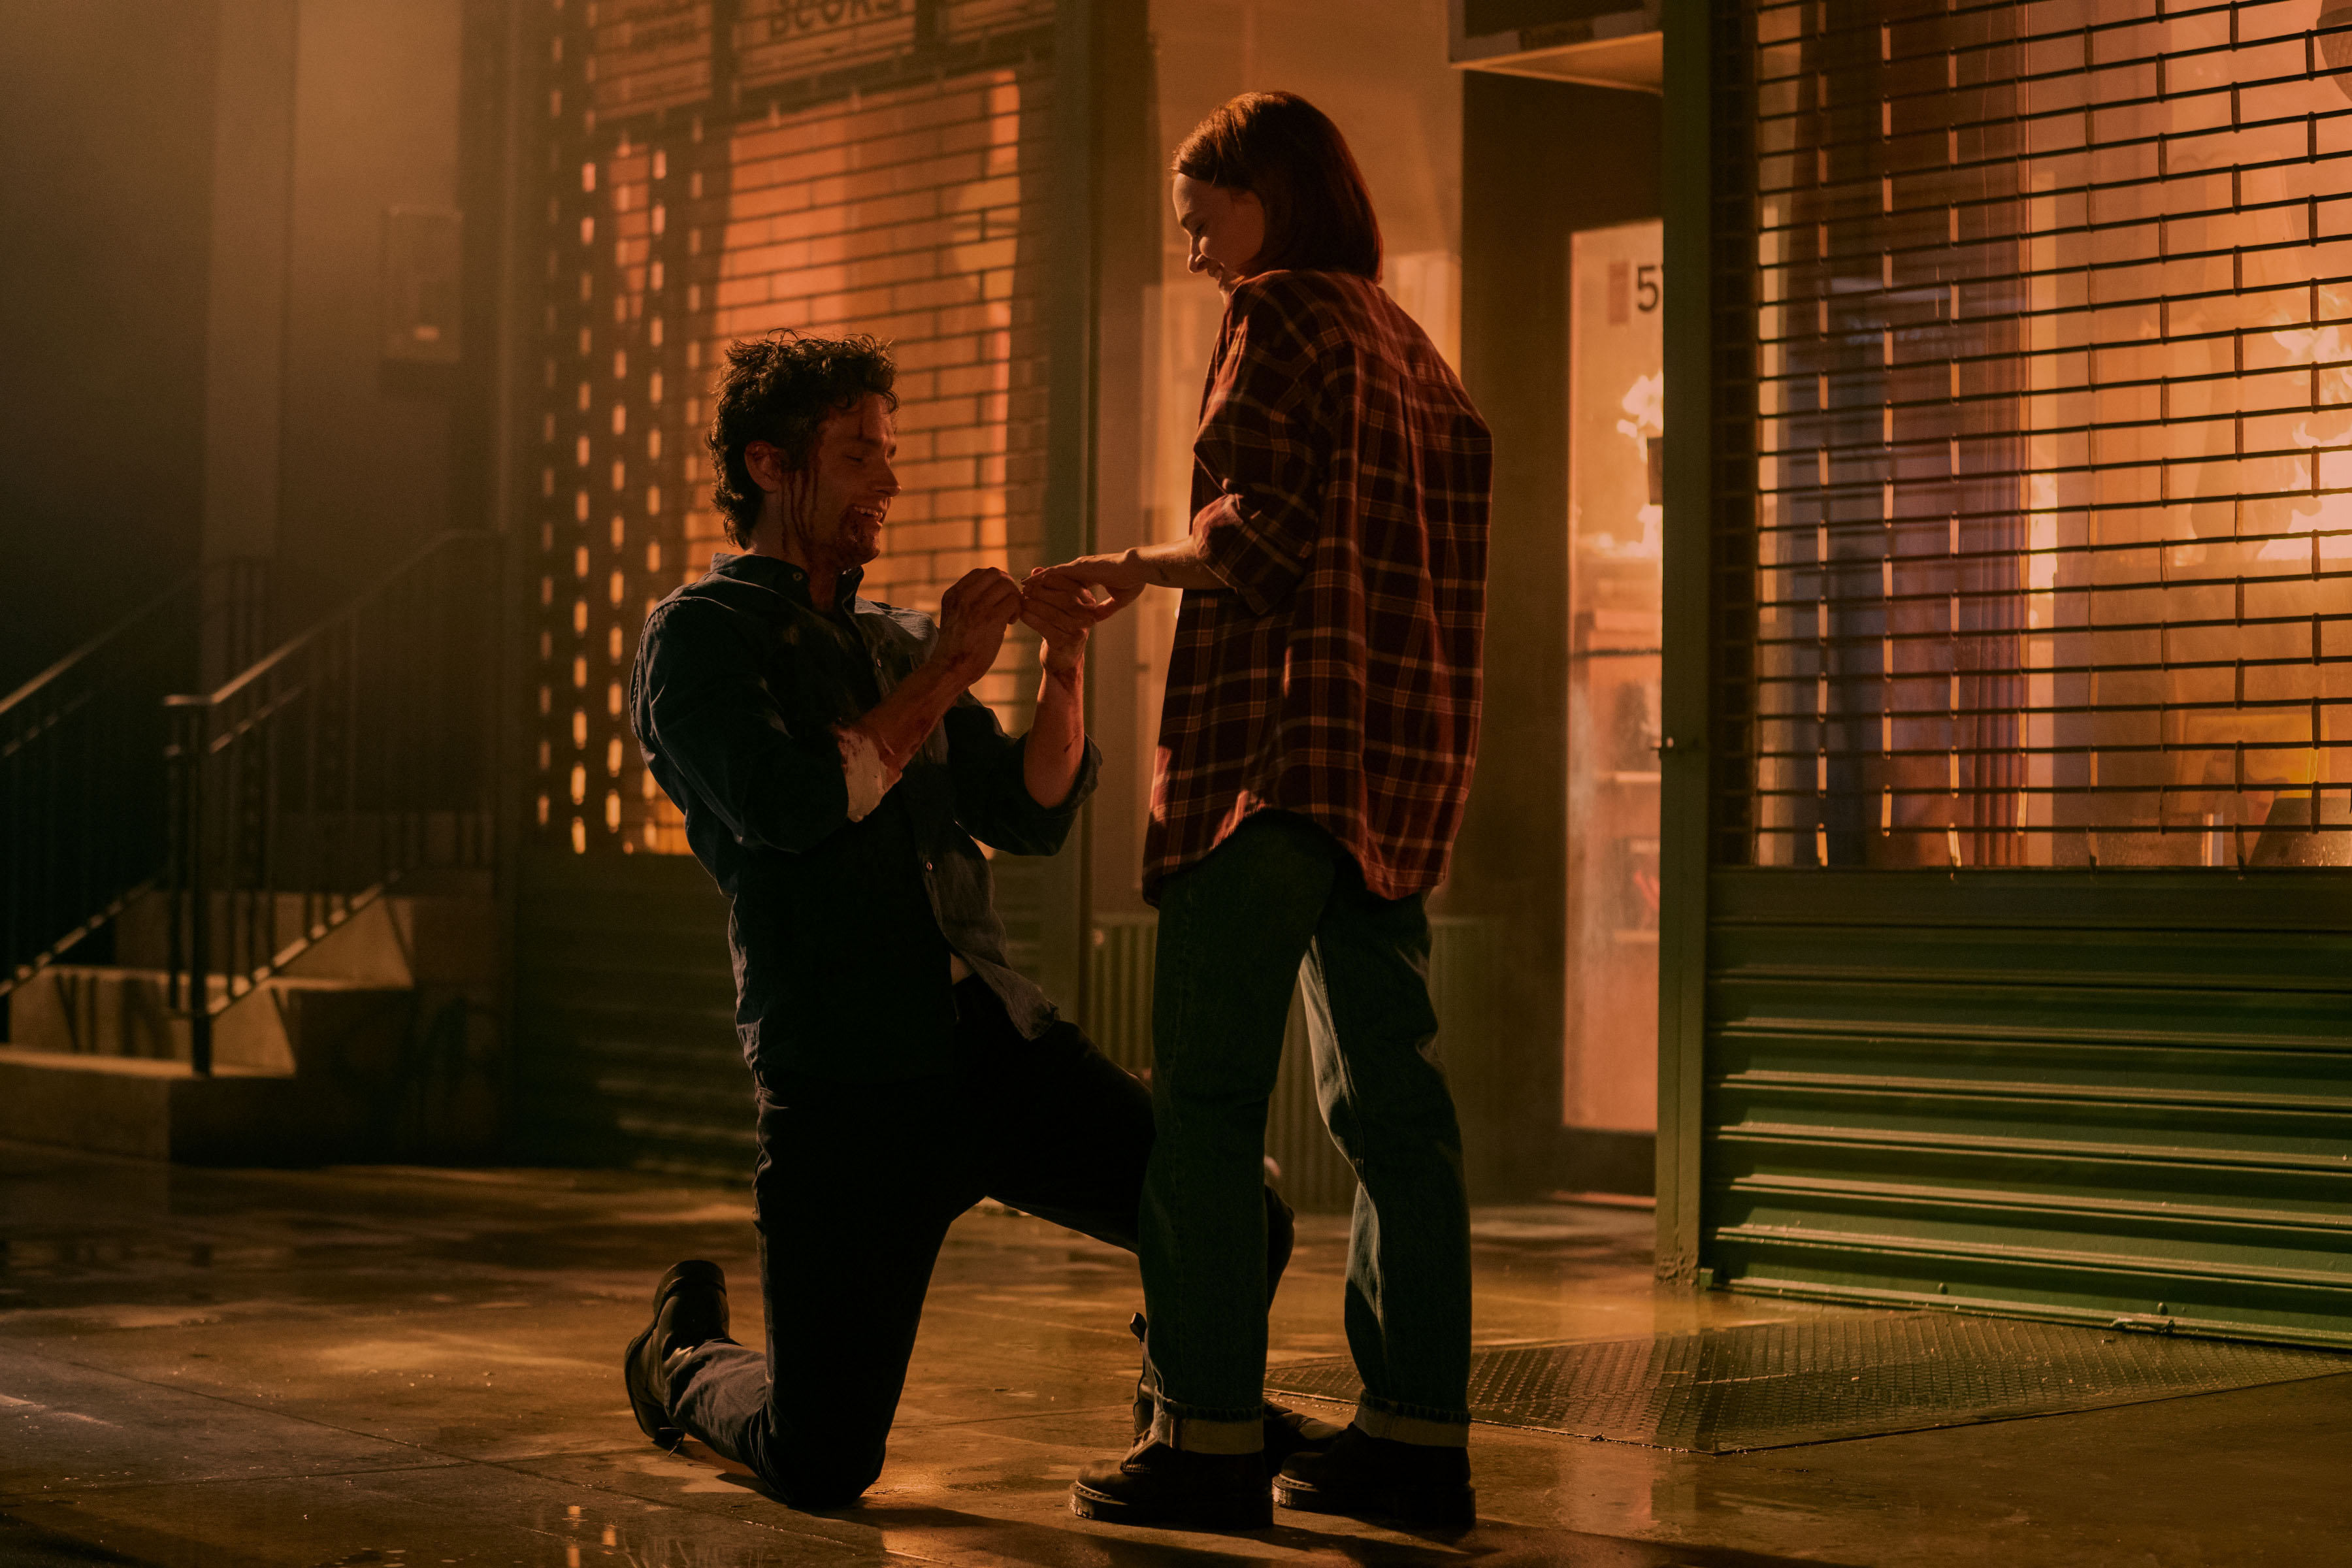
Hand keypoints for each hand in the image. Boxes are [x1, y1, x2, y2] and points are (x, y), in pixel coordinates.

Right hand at [933, 567, 1021, 678]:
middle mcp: (963, 596)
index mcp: (953, 594)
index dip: (995, 582)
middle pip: (995, 573)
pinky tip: (1011, 622)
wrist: (949, 669)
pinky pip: (1014, 601)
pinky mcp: (991, 618)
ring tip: (1009, 616)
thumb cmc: (956, 649)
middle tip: (1008, 604)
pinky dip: (1017, 609)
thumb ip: (968, 602)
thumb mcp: (955, 617)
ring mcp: (977, 606)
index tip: (998, 598)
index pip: (980, 572)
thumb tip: (995, 592)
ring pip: (1007, 585)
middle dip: (1007, 586)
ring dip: (1014, 598)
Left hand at [1019, 576, 1099, 674]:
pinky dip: (1032, 620)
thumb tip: (1036, 570)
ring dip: (1034, 606)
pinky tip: (1022, 615)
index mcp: (1088, 602)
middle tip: (1025, 590)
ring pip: (1054, 614)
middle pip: (1065, 599)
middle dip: (1042, 592)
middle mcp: (1087, 616)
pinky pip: (1046, 628)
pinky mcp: (1065, 644)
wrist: (1063, 658)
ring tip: (1022, 601)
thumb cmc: (1059, 626)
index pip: (1072, 586)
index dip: (1052, 580)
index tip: (1034, 578)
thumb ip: (1049, 586)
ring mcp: (1078, 631)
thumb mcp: (1057, 604)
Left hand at [1027, 553, 1146, 619]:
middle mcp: (1082, 569)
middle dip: (1042, 584)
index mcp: (1091, 576)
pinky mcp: (1077, 568)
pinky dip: (1040, 577)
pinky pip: (1053, 573)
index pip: (1069, 583)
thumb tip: (1097, 617)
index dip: (1057, 588)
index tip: (1045, 593)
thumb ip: (1106, 608)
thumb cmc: (1133, 582)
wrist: (1136, 569)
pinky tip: (1028, 582)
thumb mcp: (1118, 600)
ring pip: (1051, 575)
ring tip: (1022, 586)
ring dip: (1037, 581)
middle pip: (1056, 578)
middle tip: (1026, 590)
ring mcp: (1078, 567)